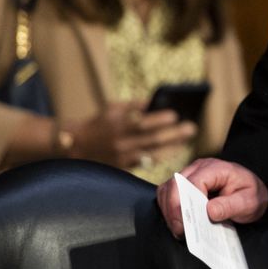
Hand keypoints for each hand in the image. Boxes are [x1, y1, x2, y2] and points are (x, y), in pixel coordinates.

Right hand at [62, 101, 196, 169]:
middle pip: (153, 138)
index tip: (176, 114)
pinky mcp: (123, 167)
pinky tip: (175, 150)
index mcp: (117, 123)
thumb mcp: (113, 109)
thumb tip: (160, 101)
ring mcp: (122, 156)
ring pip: (153, 153)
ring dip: (173, 146)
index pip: (143, 121)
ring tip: (186, 139)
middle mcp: (120, 141)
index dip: (161, 119)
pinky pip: (147, 162)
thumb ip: (136, 106)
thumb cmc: (99, 123)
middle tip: (191, 128)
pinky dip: (163, 156)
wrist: (76, 147)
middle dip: (174, 133)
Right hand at [156, 157, 267, 237]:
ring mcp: (189, 175)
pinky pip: (167, 195)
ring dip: (169, 211)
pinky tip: (178, 223)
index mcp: (215, 168)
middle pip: (174, 185)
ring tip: (179, 230)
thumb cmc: (250, 194)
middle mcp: (198, 168)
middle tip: (180, 231)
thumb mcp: (249, 202)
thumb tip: (209, 211)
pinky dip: (168, 209)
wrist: (251, 190)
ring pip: (167, 190)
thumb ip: (230, 206)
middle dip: (174, 210)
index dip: (187, 203)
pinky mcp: (183, 185)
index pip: (193, 182)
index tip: (188, 223)